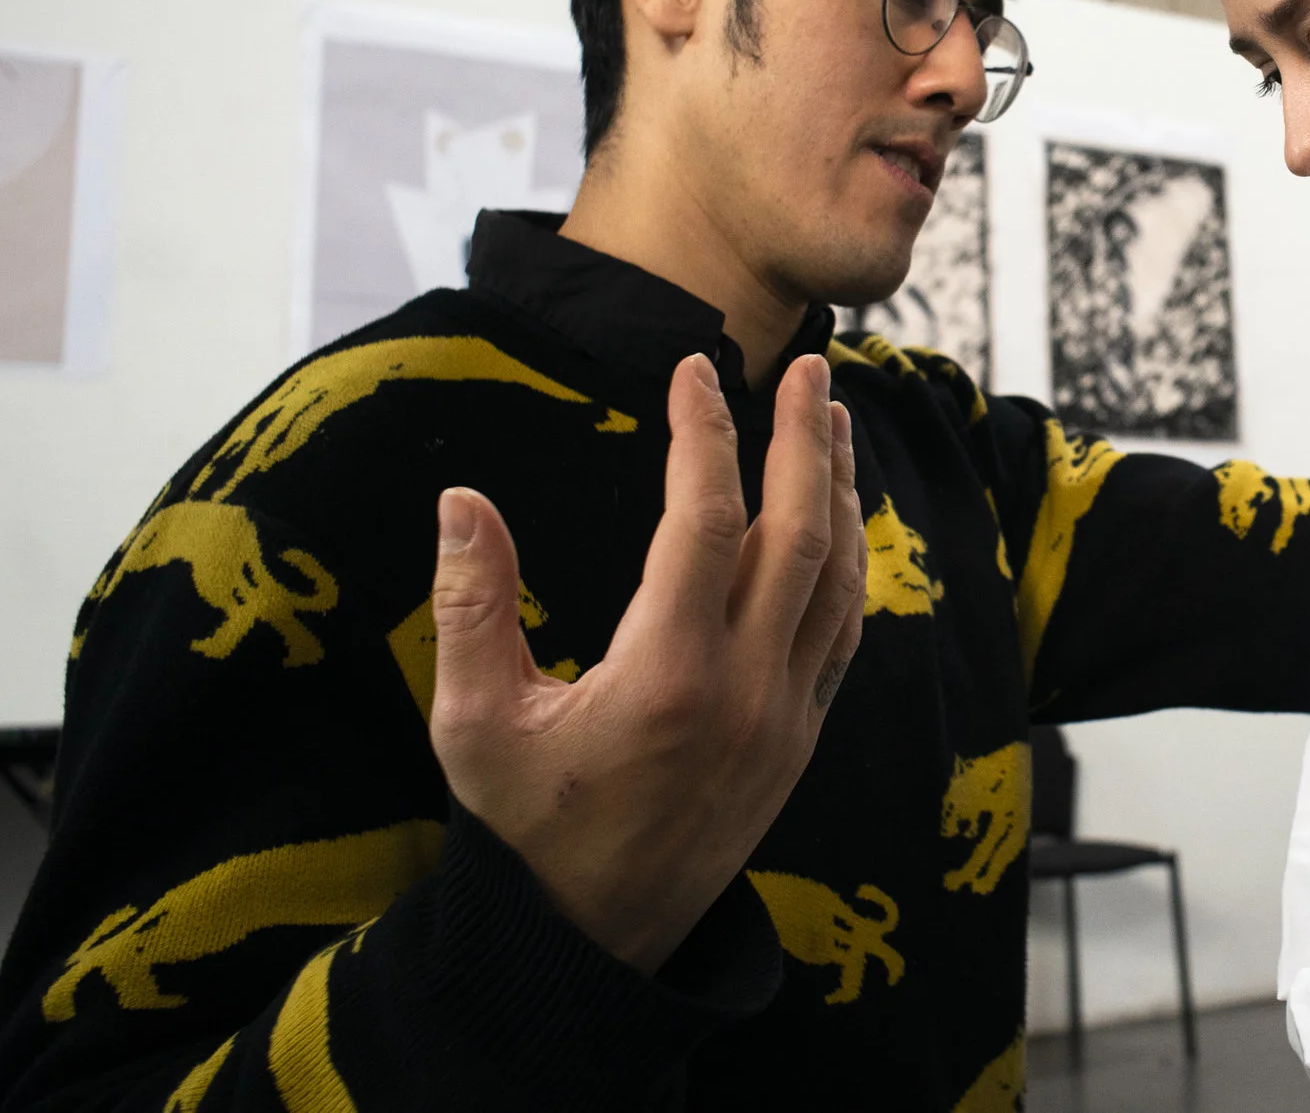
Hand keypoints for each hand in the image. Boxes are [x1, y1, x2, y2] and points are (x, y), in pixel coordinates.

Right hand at [428, 352, 866, 973]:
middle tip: (807, 364)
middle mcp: (745, 690)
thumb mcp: (474, 726)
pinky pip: (844, 633)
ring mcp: (785, 717)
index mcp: (666, 676)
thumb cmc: (526, 834)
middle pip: (798, 537)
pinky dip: (849, 564)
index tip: (692, 369)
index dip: (702, 435)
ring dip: (839, 492)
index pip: (702, 522)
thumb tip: (460, 500)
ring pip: (838, 581)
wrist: (592, 944)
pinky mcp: (801, 739)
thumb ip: (472, 608)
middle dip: (805, 440)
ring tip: (831, 419)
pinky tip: (840, 522)